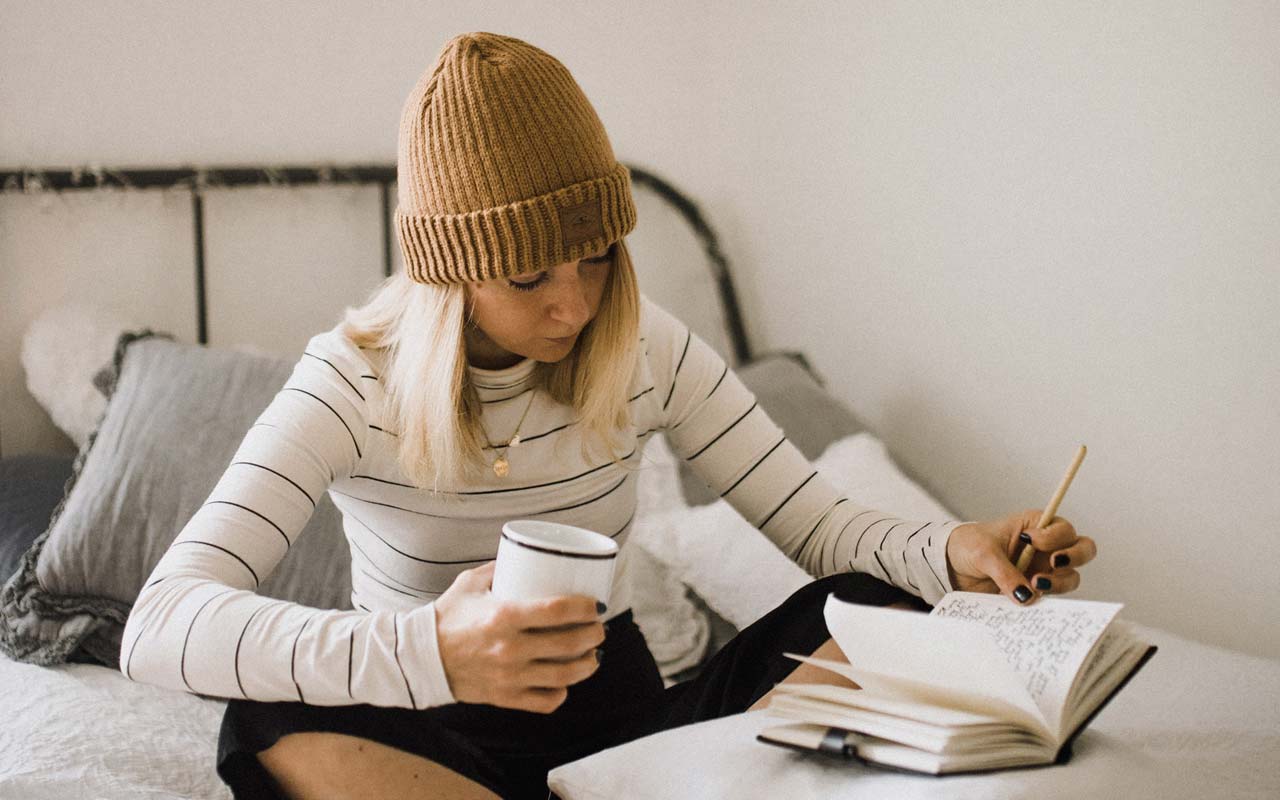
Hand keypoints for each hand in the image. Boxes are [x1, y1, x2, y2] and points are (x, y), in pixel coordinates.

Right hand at [433, 562, 604, 712]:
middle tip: (599, 628)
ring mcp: (509, 676)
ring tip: (594, 655)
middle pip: (569, 643)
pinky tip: (567, 681)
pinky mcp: (505, 697)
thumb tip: (528, 554)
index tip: (598, 605)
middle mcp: (509, 648)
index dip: (586, 607)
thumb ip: (500, 567)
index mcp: (503, 616)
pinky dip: (562, 692)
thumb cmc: (447, 616)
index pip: (558, 611)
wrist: (420, 657)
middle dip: (594, 635)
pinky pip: (545, 701)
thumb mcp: (471, 583)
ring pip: (564, 676)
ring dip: (588, 664)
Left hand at [945, 509, 1095, 603]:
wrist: (951, 566)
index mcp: (1035, 526)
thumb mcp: (983, 553)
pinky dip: (1045, 601)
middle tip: (1053, 562)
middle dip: (1074, 556)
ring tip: (1035, 585)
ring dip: (1059, 582)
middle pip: (1083, 550)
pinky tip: (1029, 601)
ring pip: (1071, 578)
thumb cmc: (968, 546)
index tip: (1031, 540)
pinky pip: (1051, 598)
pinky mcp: (1035, 591)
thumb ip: (1005, 573)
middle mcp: (1046, 548)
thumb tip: (1027, 596)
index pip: (1064, 528)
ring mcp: (1043, 570)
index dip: (1054, 535)